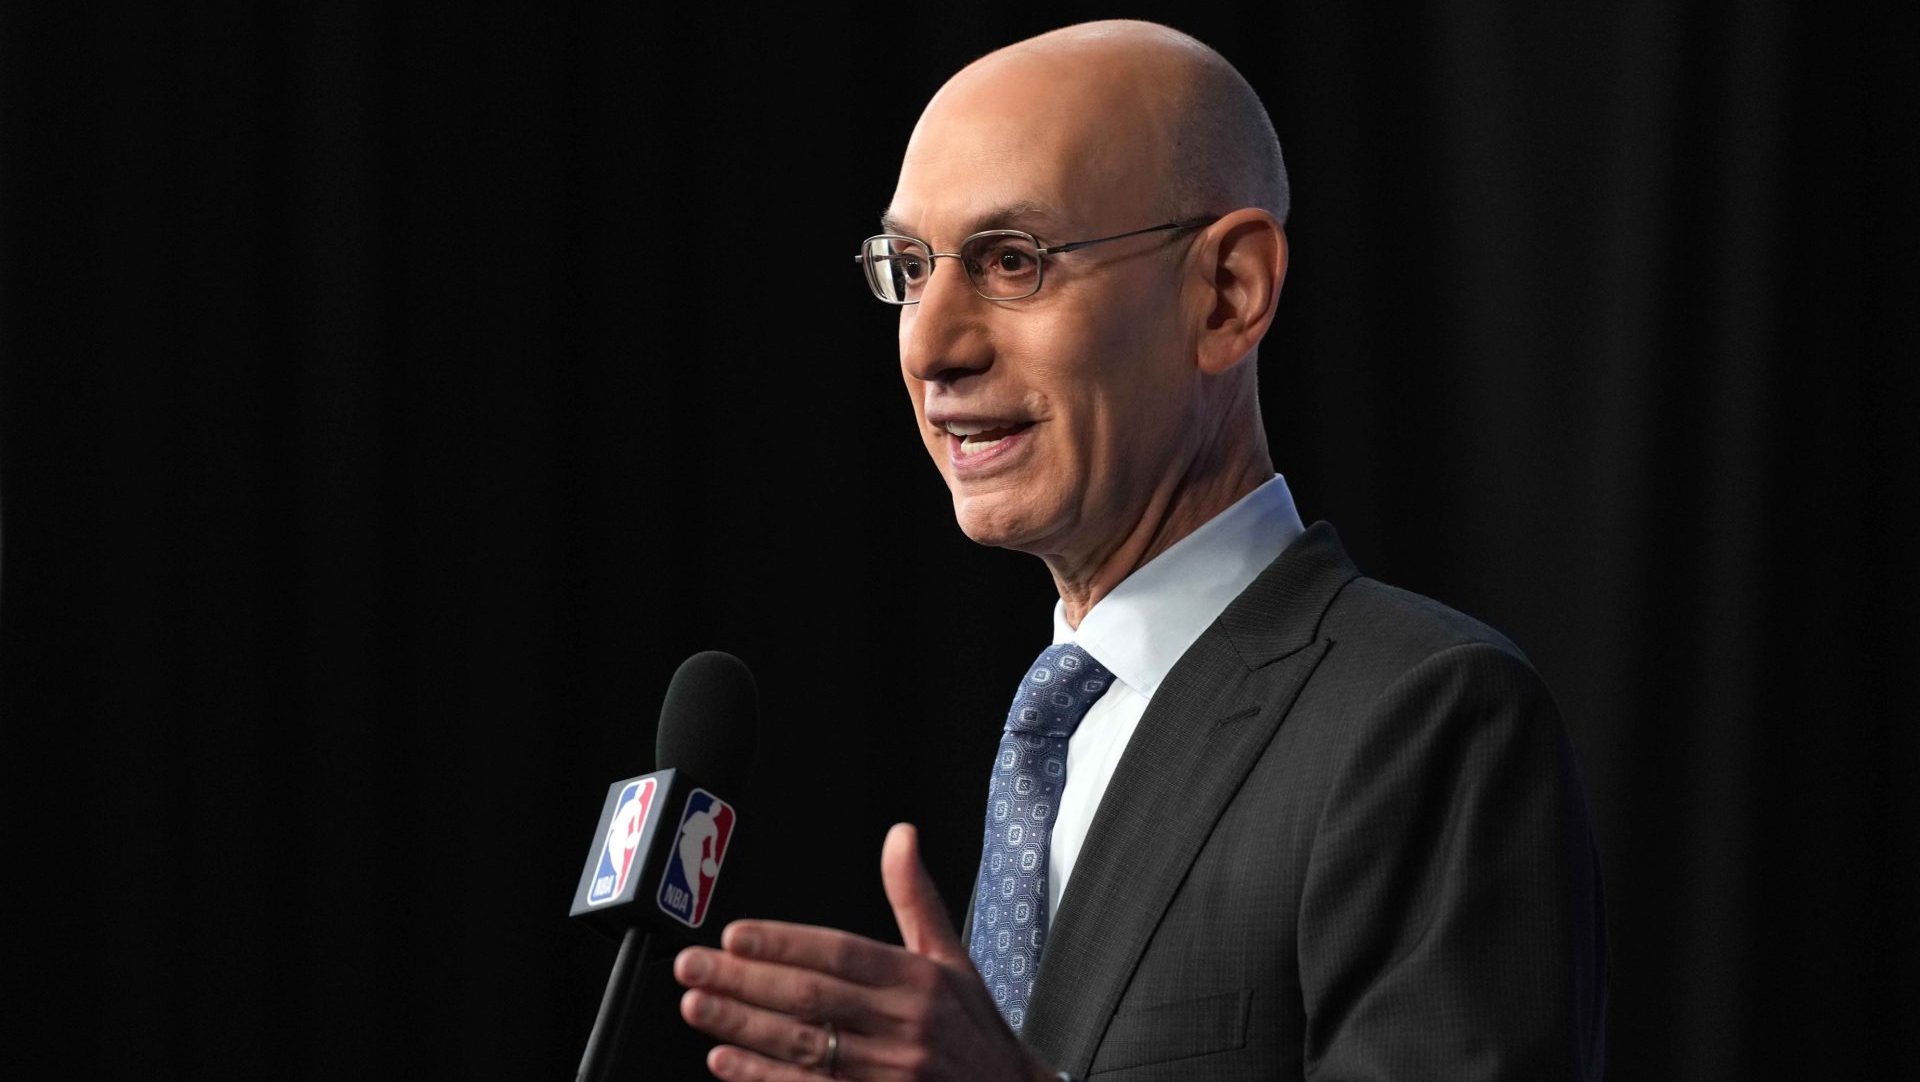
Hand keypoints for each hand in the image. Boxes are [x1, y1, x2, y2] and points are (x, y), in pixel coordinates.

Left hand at [673, 823, 1056, 1081]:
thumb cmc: (974, 1029)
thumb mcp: (952, 958)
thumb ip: (915, 897)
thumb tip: (900, 835)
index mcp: (918, 979)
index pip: (841, 953)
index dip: (785, 944)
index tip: (735, 934)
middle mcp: (903, 1024)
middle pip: (811, 998)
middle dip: (745, 981)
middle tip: (693, 966)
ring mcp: (888, 1072)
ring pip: (803, 1045)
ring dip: (743, 1025)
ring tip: (697, 1006)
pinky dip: (762, 1078)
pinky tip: (726, 1061)